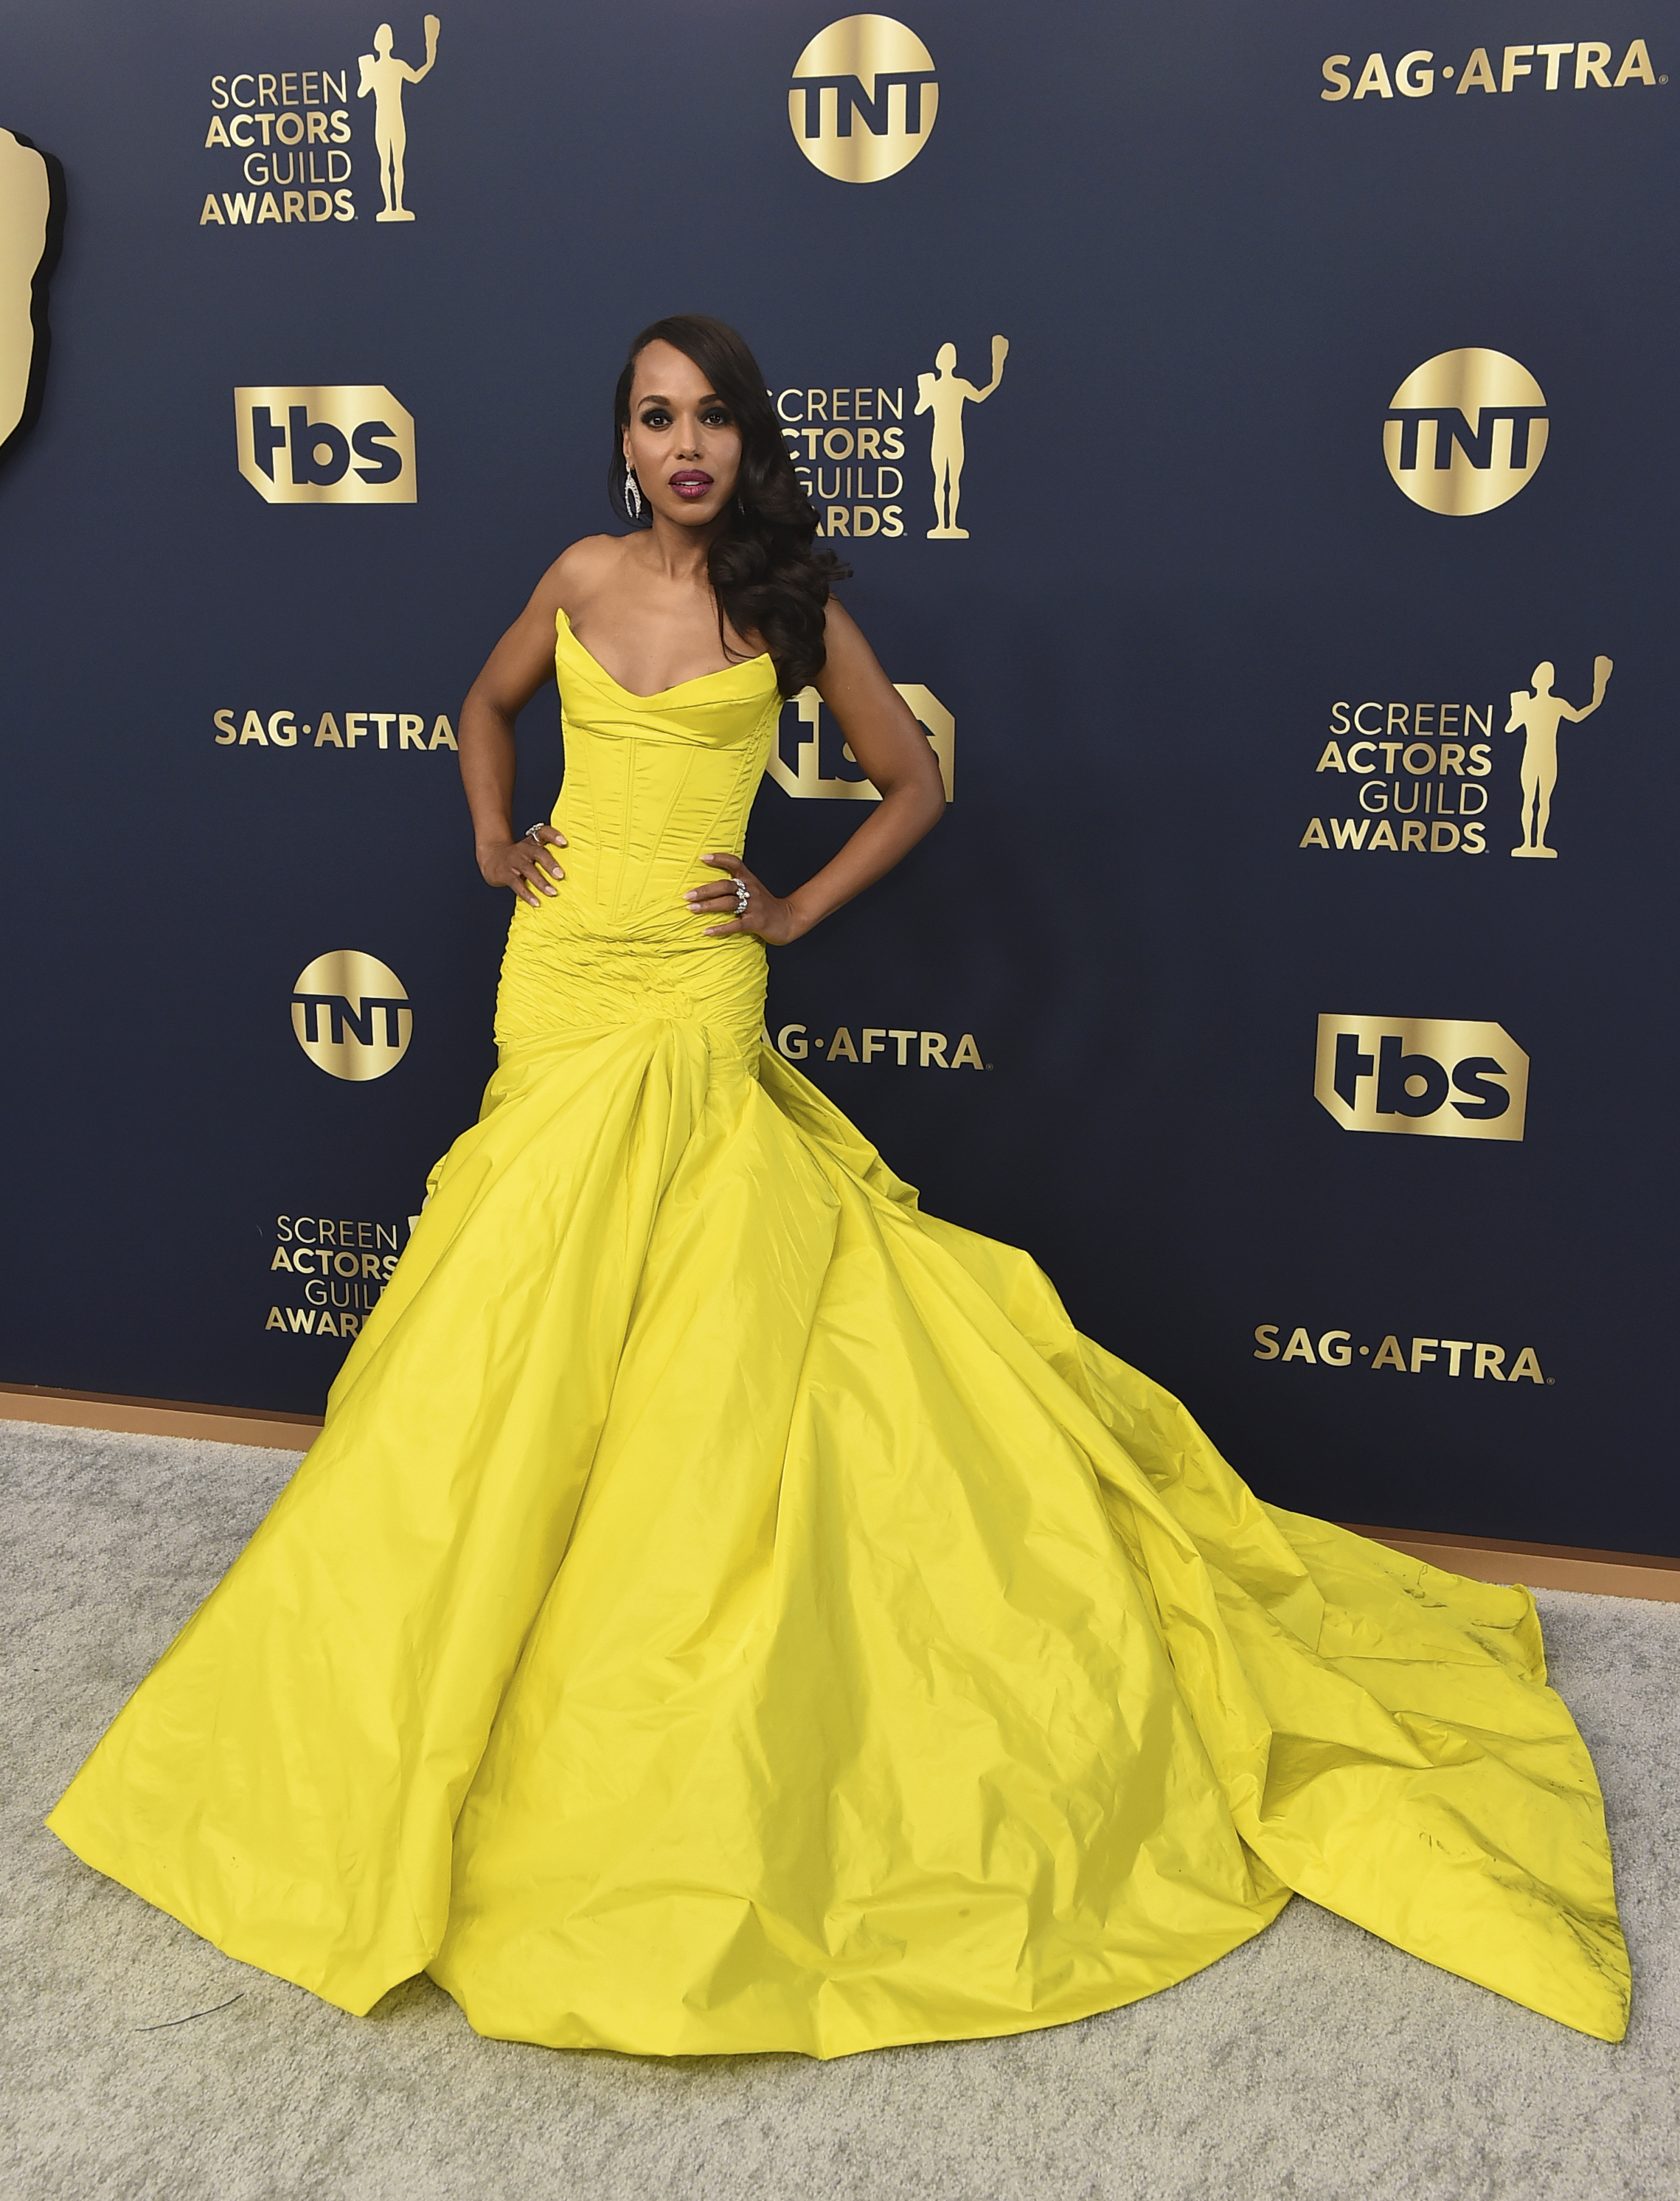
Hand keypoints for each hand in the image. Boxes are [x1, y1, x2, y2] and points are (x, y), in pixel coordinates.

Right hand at [479, 825, 565, 907]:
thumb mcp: (532, 849)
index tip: (564, 842)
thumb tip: (576, 869)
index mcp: (532, 841)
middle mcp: (523, 849)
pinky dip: (527, 894)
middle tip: (561, 875)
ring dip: (541, 882)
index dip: (553, 835)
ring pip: (528, 870)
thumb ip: (548, 853)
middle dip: (550, 864)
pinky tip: (536, 902)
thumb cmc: (521, 857)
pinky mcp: (505, 873)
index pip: (543, 832)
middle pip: (538, 853)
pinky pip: (517, 884)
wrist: (492, 859)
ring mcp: (513, 861)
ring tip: (553, 893)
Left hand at [684, 853, 803, 943]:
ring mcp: (754, 907)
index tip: (702, 858)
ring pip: (728, 903)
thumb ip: (736, 885)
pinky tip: (706, 931)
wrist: (789, 919)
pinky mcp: (756, 922)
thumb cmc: (766, 906)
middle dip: (705, 890)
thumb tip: (709, 885)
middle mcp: (751, 890)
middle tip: (687, 895)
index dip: (719, 859)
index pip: (734, 863)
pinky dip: (720, 928)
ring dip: (708, 906)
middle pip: (725, 886)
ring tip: (691, 909)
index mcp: (749, 880)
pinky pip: (735, 925)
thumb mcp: (754, 890)